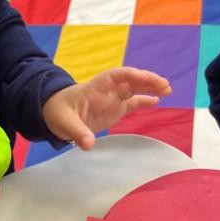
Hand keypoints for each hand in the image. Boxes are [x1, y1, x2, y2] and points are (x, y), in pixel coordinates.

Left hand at [42, 69, 171, 150]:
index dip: (129, 75)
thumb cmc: (56, 112)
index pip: (115, 76)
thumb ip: (77, 132)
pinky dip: (144, 101)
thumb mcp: (63, 122)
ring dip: (149, 87)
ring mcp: (111, 100)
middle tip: (163, 85)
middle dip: (146, 80)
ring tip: (167, 90)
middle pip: (129, 80)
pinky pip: (132, 103)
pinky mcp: (114, 110)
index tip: (142, 77)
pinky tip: (157, 101)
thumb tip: (89, 145)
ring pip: (134, 89)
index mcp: (94, 88)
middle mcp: (106, 91)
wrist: (52, 114)